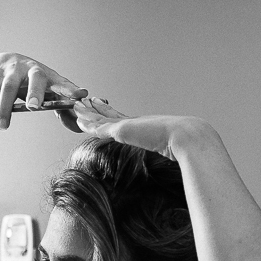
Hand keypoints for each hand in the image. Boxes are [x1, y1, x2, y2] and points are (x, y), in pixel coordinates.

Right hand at [0, 52, 86, 130]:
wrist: (4, 61)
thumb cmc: (31, 82)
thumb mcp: (47, 90)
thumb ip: (61, 107)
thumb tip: (77, 125)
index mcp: (49, 76)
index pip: (63, 83)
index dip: (71, 90)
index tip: (81, 95)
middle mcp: (32, 69)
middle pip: (36, 78)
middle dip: (35, 92)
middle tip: (34, 106)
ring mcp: (13, 69)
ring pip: (8, 87)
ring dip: (4, 109)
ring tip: (3, 126)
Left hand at [72, 99, 207, 160]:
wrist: (184, 137)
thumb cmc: (183, 145)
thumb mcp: (172, 148)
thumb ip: (170, 150)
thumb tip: (181, 158)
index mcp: (144, 127)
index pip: (123, 119)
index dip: (111, 113)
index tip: (102, 106)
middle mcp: (135, 123)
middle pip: (110, 114)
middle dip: (97, 109)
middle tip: (84, 102)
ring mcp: (128, 125)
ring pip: (101, 118)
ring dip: (87, 112)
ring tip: (76, 105)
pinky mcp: (122, 129)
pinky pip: (99, 126)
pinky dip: (88, 122)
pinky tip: (79, 118)